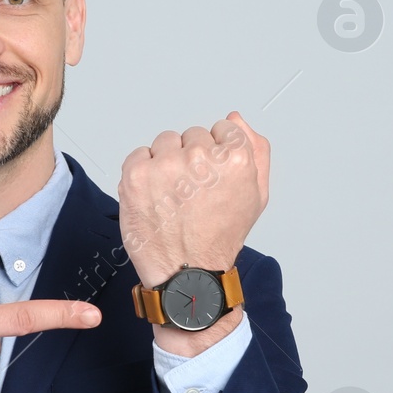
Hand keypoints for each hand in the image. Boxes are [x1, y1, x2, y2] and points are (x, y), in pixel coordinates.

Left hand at [118, 111, 268, 287]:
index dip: (217, 154)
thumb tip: (235, 119)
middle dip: (192, 158)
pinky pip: (139, 155)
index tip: (212, 177)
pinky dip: (144, 173)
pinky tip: (155, 196)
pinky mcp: (136, 174)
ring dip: (167, 163)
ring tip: (173, 195)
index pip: (222, 128)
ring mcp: (166, 165)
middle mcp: (200, 158)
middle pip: (192, 135)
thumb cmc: (219, 237)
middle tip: (192, 192)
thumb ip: (255, 150)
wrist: (187, 273)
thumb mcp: (256, 195)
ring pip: (165, 142)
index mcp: (234, 158)